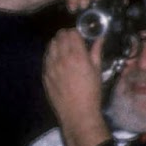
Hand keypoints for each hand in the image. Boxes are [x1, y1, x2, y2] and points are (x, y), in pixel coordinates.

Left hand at [42, 28, 106, 145]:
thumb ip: (96, 52)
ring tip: (63, 47)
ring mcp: (51, 67)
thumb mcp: (97, 70)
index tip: (79, 35)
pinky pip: (46, 59)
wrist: (77, 113)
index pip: (72, 33)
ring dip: (57, 43)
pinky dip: (51, 54)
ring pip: (50, 46)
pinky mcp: (45, 75)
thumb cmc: (91, 92)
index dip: (76, 32)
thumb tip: (100, 39)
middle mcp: (62, 58)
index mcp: (77, 55)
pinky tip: (56, 58)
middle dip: (65, 35)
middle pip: (59, 37)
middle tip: (71, 39)